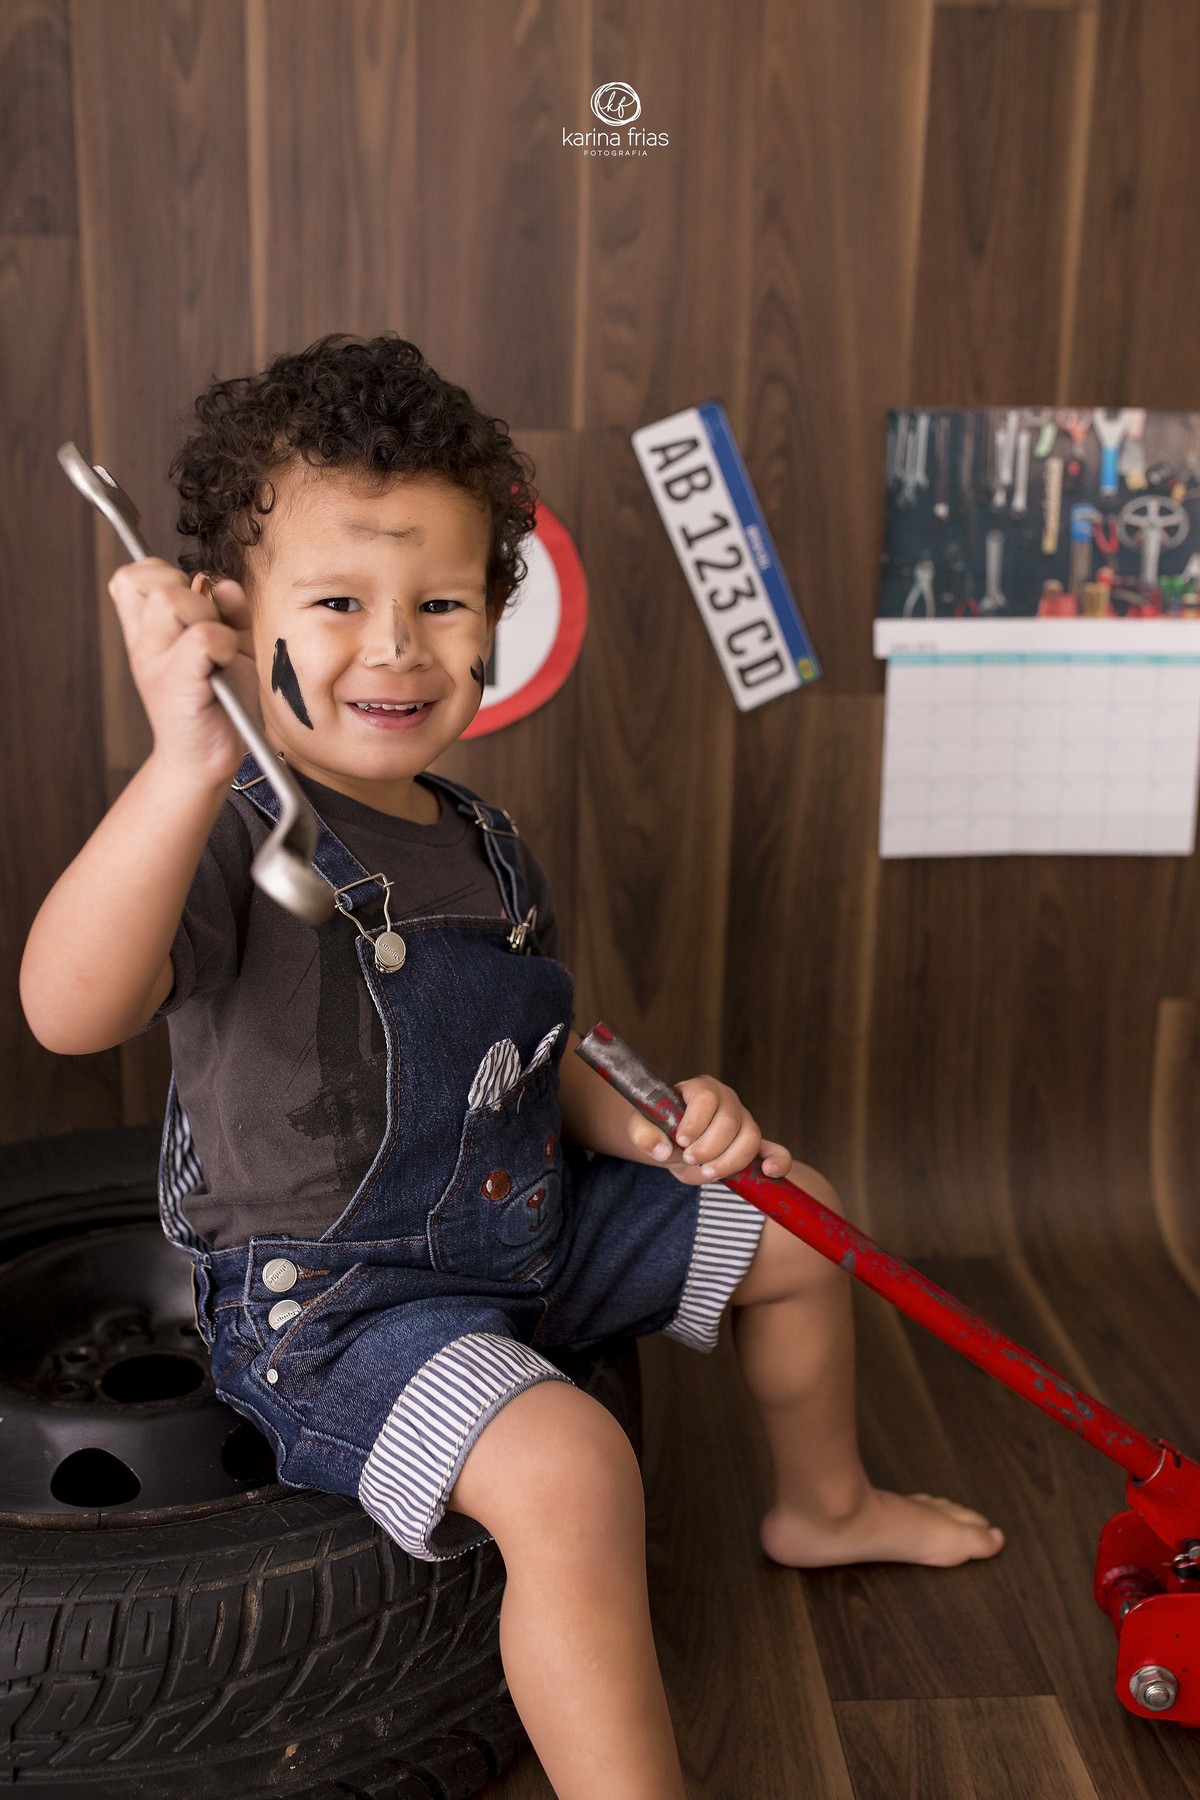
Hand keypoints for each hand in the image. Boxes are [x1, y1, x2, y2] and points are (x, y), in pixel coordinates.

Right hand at [107, 559, 258, 787]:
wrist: (206, 762)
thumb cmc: (219, 704)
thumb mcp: (229, 648)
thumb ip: (229, 612)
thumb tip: (223, 584)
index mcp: (148, 633)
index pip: (133, 575)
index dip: (162, 574)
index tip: (189, 602)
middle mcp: (146, 645)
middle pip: (154, 580)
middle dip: (191, 593)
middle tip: (209, 631)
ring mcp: (157, 663)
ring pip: (172, 600)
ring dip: (207, 617)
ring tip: (218, 653)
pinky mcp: (178, 685)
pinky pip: (201, 638)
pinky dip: (223, 644)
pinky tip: (224, 666)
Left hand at [628, 1075, 792, 1185]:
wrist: (673, 1144)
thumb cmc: (660, 1130)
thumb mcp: (643, 1129)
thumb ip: (643, 1134)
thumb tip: (662, 1148)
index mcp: (702, 1089)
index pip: (706, 1097)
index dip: (695, 1121)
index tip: (680, 1141)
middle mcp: (728, 1101)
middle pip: (729, 1121)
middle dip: (709, 1146)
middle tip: (689, 1159)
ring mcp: (745, 1122)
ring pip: (750, 1137)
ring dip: (730, 1160)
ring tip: (708, 1172)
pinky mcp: (756, 1145)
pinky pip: (775, 1151)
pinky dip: (777, 1161)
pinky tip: (768, 1172)